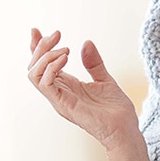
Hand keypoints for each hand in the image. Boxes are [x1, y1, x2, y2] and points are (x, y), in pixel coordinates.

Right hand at [27, 29, 137, 149]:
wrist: (125, 130)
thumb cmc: (116, 111)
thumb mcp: (105, 79)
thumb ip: (94, 63)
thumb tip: (86, 43)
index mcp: (65, 87)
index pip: (41, 66)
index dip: (35, 48)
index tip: (36, 30)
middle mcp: (58, 93)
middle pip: (33, 68)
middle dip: (40, 47)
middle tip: (57, 34)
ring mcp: (59, 100)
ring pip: (34, 75)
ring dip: (45, 56)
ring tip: (65, 49)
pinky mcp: (64, 105)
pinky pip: (46, 84)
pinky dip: (52, 67)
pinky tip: (66, 57)